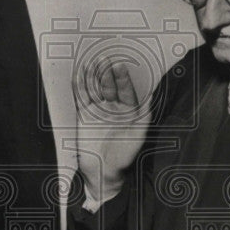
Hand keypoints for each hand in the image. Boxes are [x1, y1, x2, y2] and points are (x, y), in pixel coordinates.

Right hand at [73, 59, 150, 200]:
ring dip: (92, 77)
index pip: (125, 90)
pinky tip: (78, 76)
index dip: (122, 78)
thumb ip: (144, 116)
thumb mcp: (138, 135)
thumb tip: (152, 96)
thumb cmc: (125, 155)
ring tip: (90, 62)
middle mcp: (113, 108)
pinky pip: (81, 99)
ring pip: (95, 89)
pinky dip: (79, 88)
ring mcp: (98, 111)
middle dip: (106, 73)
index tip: (119, 66)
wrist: (103, 170)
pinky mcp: (84, 116)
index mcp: (127, 110)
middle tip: (104, 59)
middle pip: (109, 86)